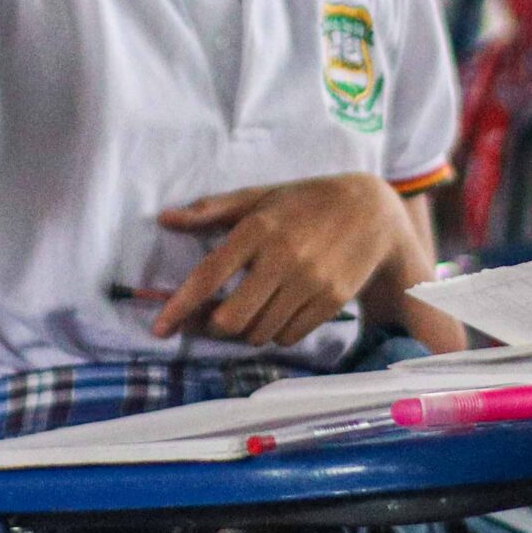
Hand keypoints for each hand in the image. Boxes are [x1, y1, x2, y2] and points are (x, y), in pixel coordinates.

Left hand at [152, 174, 422, 346]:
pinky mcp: (331, 301)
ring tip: (248, 310)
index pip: (209, 275)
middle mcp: (283, 257)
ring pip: (259, 332)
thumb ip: (211, 210)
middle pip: (232, 319)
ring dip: (246, 330)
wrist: (372, 211)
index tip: (160, 328)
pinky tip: (278, 312)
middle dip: (214, 327)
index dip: (180, 306)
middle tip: (210, 320)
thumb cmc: (304, 201)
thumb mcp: (259, 196)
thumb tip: (166, 219)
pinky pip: (289, 336)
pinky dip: (275, 332)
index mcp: (258, 227)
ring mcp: (310, 281)